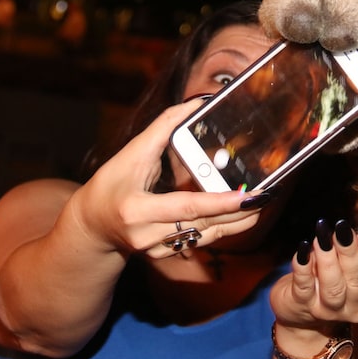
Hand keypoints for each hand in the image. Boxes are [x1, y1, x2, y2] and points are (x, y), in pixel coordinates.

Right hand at [66, 99, 267, 257]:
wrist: (91, 227)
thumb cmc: (109, 185)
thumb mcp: (131, 154)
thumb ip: (163, 128)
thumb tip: (196, 102)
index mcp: (137, 210)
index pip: (188, 207)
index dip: (221, 203)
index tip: (250, 196)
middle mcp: (147, 235)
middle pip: (204, 224)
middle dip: (239, 212)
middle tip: (267, 196)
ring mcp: (157, 250)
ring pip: (207, 235)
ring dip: (237, 221)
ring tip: (261, 203)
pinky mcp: (164, 256)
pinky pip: (201, 240)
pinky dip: (222, 226)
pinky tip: (240, 214)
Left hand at [270, 218, 357, 329]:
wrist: (302, 309)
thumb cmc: (333, 277)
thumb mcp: (355, 260)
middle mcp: (357, 305)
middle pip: (357, 279)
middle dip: (349, 251)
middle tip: (342, 227)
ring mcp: (330, 310)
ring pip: (332, 287)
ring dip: (327, 259)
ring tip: (322, 237)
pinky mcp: (303, 306)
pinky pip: (304, 286)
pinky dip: (303, 267)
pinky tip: (303, 249)